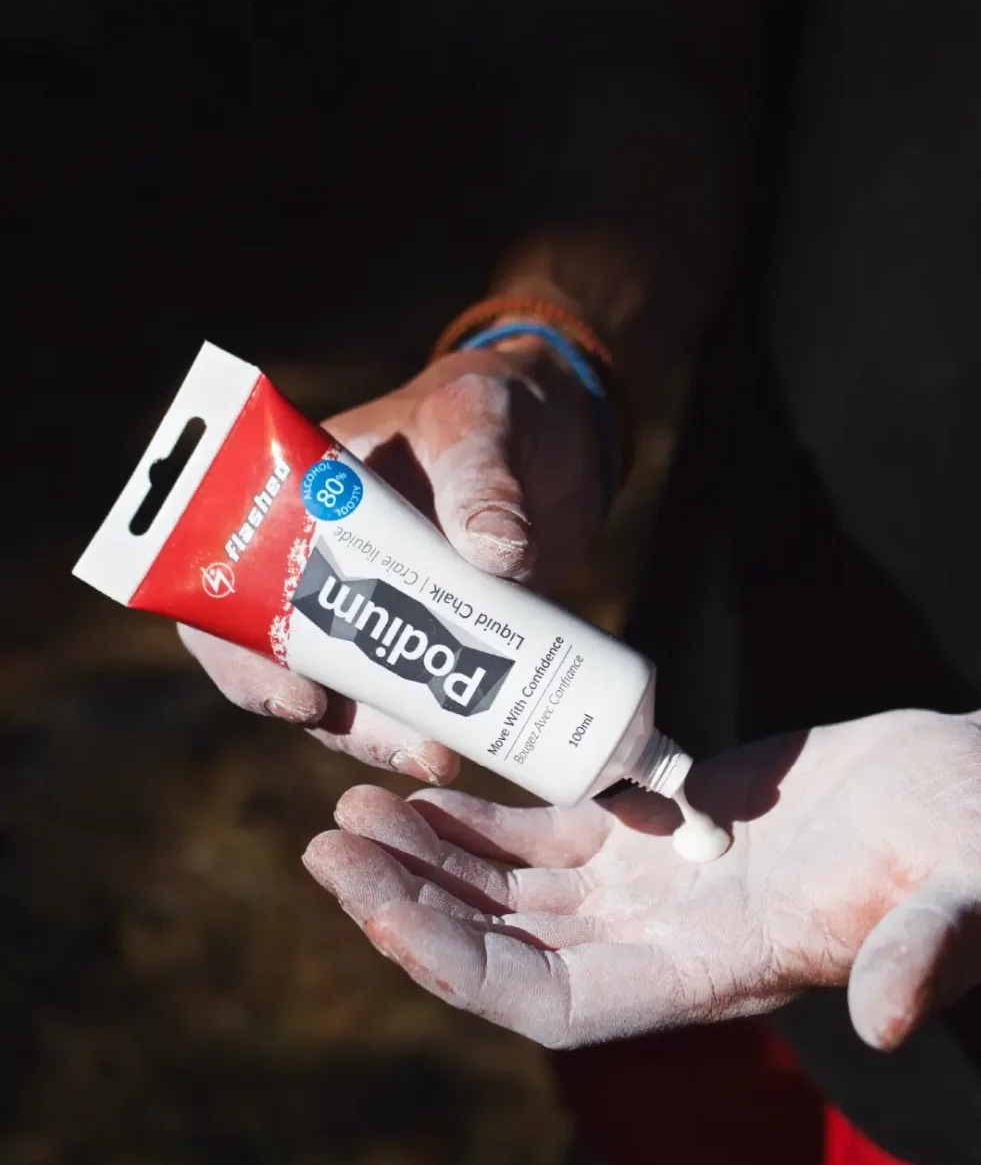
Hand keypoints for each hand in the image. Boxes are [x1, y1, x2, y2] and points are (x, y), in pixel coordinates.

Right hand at [181, 341, 600, 781]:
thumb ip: (483, 474)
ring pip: (355, 694)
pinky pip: (418, 697)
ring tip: (442, 758)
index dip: (241, 654)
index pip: (235, 586)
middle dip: (333, 720)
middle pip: (290, 663)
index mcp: (304, 503)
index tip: (300, 698)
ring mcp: (384, 608)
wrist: (561, 435)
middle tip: (402, 747)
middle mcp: (329, 565)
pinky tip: (467, 751)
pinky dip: (435, 727)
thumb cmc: (498, 407)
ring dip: (386, 737)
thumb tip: (496, 552)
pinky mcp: (438, 639)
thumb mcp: (483, 421)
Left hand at [302, 705, 980, 1049]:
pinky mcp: (656, 826)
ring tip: (351, 809)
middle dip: (411, 904)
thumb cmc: (980, 846)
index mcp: (716, 974)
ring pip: (511, 887)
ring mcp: (653, 885)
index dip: (457, 966)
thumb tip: (884, 1017)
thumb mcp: (971, 892)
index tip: (374, 905)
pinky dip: (482, 817)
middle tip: (326, 844)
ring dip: (430, 857)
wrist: (971, 792)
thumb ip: (928, 951)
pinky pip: (546, 832)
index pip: (550, 1002)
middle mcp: (665, 942)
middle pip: (504, 946)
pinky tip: (428, 788)